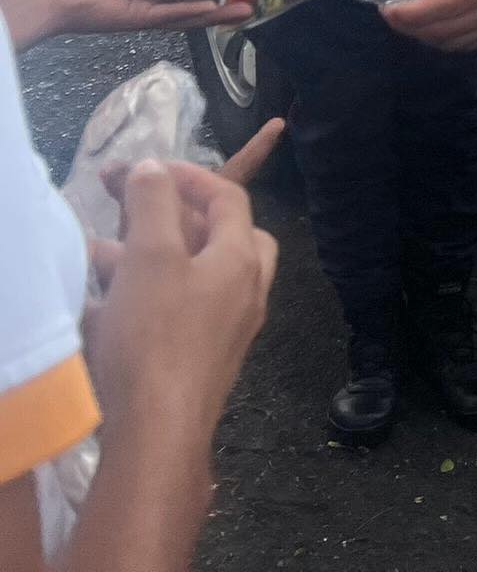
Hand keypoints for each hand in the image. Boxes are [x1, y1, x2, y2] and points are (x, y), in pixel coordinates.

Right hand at [84, 160, 276, 432]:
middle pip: (229, 237)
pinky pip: (182, 315)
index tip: (150, 171)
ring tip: (103, 256)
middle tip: (146, 213)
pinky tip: (108, 307)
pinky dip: (152, 299)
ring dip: (155, 260)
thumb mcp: (149, 256)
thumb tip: (155, 167)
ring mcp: (228, 332)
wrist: (156, 437)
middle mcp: (246, 294)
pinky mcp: (202, 364)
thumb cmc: (155, 338)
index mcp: (241, 260)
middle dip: (185, 219)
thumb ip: (153, 204)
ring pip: (197, 278)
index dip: (190, 175)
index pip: (228, 197)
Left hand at [384, 0, 476, 51]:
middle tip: (389, 11)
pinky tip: (441, 26)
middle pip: (448, 31)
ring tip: (410, 19)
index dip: (413, 12)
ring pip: (461, 43)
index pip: (446, 5)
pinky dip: (452, 41)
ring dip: (430, 37)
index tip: (387, 7)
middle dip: (413, 28)